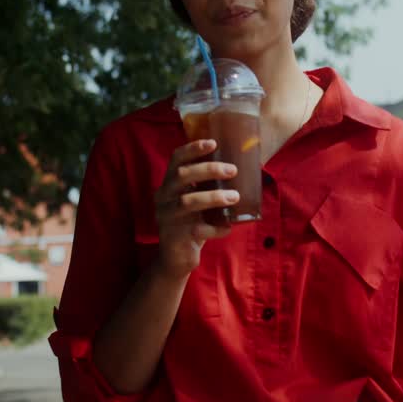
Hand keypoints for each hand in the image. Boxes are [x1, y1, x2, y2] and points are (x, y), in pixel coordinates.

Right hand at [152, 139, 236, 277]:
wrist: (176, 258)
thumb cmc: (192, 224)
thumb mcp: (196, 202)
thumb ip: (208, 188)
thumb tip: (239, 169)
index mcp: (168, 185)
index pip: (176, 159)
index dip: (192, 149)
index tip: (213, 143)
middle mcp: (163, 198)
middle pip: (182, 175)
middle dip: (209, 169)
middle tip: (232, 170)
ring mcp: (166, 218)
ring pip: (188, 201)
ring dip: (214, 197)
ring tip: (235, 197)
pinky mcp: (174, 237)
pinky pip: (198, 230)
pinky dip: (216, 228)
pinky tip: (228, 228)